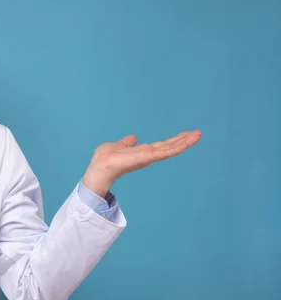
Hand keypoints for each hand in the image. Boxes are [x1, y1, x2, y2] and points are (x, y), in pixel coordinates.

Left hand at [82, 130, 201, 197]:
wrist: (101, 166)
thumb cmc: (105, 158)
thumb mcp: (118, 146)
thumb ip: (127, 143)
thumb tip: (133, 138)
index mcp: (142, 152)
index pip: (161, 145)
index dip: (173, 140)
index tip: (185, 134)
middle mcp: (148, 155)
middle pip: (169, 146)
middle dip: (183, 140)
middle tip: (198, 133)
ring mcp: (149, 157)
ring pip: (171, 148)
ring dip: (185, 142)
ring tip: (198, 135)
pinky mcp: (148, 157)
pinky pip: (165, 151)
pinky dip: (177, 147)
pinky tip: (187, 142)